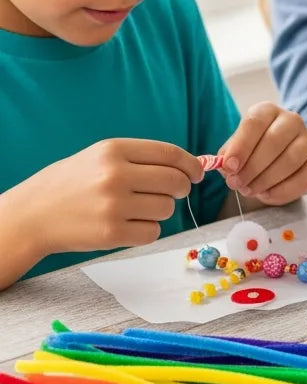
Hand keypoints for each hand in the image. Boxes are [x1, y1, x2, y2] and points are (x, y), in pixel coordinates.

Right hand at [3, 139, 203, 254]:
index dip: (191, 165)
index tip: (197, 173)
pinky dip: (147, 230)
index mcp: (113, 150)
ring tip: (134, 208)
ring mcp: (113, 205)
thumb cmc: (73, 183)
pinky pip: (153, 232)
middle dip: (181, 189)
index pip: (171, 154)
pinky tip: (126, 224)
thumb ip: (142, 158)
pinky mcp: (112, 232)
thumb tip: (189, 166)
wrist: (33, 214)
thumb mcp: (100, 156)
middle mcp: (115, 175)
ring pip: (167, 209)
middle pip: (175, 182)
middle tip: (171, 193)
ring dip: (159, 211)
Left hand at [220, 103, 306, 204]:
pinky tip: (267, 195)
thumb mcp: (235, 149)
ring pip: (290, 160)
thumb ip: (228, 155)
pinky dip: (283, 190)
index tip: (229, 166)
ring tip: (249, 190)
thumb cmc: (252, 153)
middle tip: (237, 184)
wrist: (276, 162)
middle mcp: (292, 121)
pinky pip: (305, 177)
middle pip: (274, 141)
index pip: (255, 122)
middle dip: (252, 167)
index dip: (241, 145)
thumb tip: (227, 167)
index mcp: (267, 111)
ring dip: (265, 180)